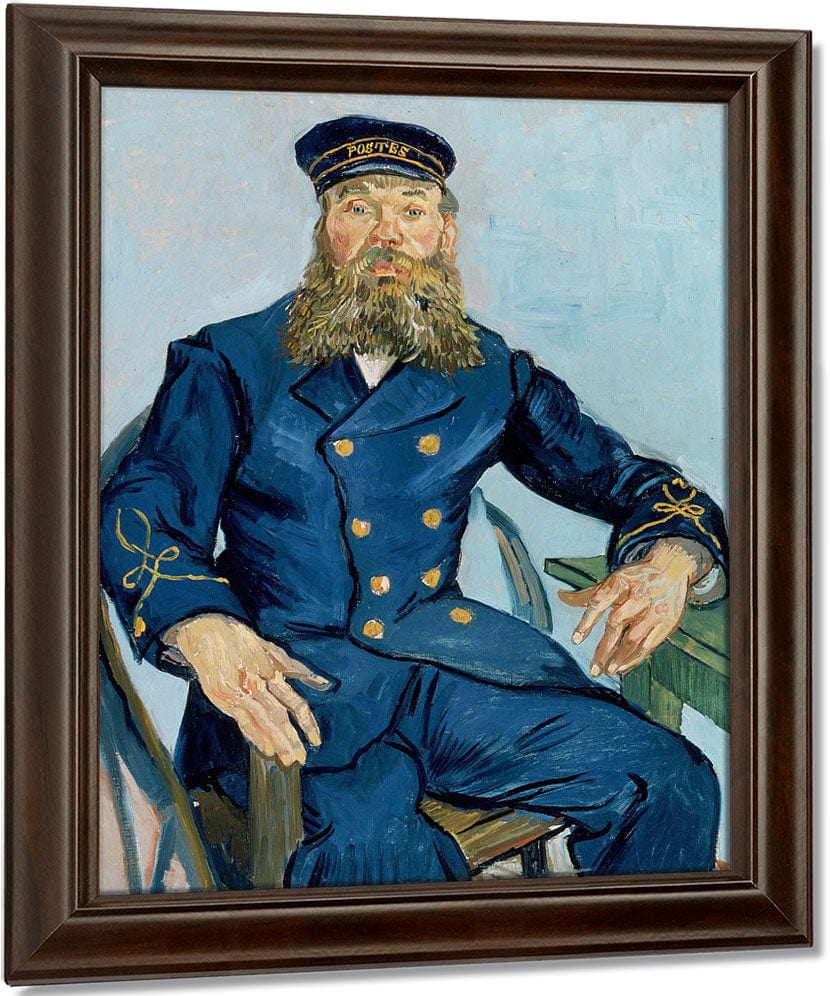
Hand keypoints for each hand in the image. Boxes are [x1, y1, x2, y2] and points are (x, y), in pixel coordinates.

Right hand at [164, 613, 329, 766]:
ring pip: (262, 722)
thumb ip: (297, 668)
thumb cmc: (243, 642)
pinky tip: (265, 748)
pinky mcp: (224, 700)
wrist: (208, 635)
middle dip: (291, 739)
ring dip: (276, 742)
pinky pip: (242, 721)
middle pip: (279, 716)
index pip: (295, 702)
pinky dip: (255, 736)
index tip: (316, 740)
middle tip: (301, 758)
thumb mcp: (272, 650)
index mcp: (272, 672)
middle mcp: (258, 683)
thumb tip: (323, 682)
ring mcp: (240, 693)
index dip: (308, 723)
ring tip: (286, 759)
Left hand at [557, 539, 707, 677]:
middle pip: (617, 623)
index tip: (576, 640)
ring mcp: (655, 609)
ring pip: (634, 638)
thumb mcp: (613, 580)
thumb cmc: (636, 577)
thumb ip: (588, 593)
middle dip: (604, 648)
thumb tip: (560, 597)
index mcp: (621, 581)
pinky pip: (649, 645)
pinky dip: (635, 658)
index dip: (587, 620)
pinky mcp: (668, 622)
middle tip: (592, 669)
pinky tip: (622, 668)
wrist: (673, 567)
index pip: (600, 600)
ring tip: (606, 671)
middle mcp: (639, 594)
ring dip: (619, 657)